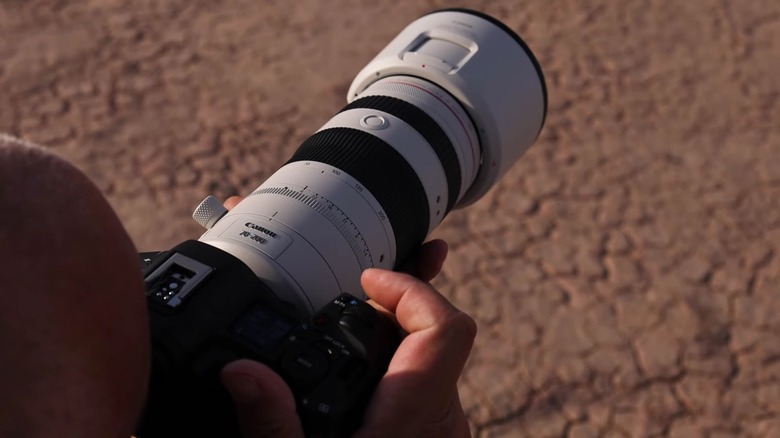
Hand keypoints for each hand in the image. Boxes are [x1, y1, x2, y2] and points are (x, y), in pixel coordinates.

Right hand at [219, 197, 475, 436]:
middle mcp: (432, 409)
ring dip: (389, 303)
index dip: (412, 285)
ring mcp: (431, 414)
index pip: (445, 328)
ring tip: (350, 271)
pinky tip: (362, 314)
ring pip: (424, 339)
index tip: (365, 276)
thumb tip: (241, 369)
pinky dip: (390, 331)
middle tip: (344, 248)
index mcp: (411, 414)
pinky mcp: (421, 420)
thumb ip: (273, 424)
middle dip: (388, 277)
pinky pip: (417, 359)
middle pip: (431, 319)